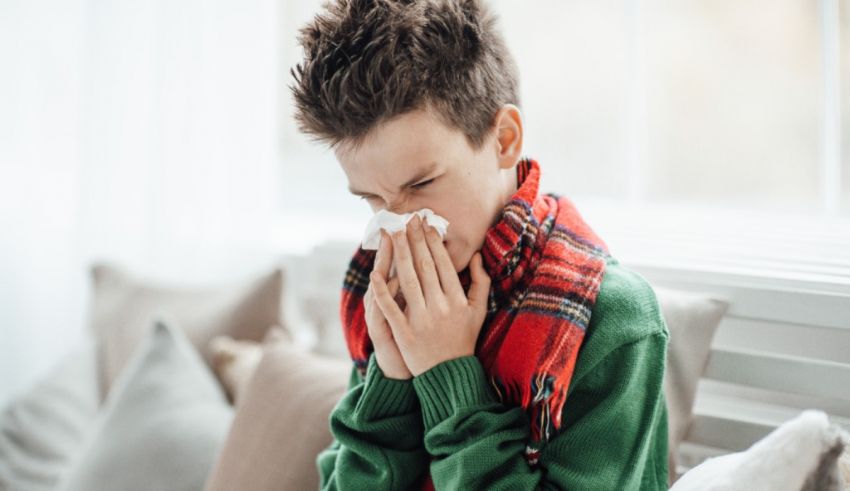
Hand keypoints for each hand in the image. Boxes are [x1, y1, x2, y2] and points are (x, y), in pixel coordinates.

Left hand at [369, 214, 490, 376]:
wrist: (448, 374)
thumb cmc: (464, 338)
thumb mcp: (479, 311)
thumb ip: (481, 282)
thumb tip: (476, 255)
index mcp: (457, 300)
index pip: (443, 264)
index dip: (433, 243)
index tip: (426, 225)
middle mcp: (440, 308)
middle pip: (424, 267)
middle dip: (415, 240)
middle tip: (408, 220)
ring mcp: (421, 320)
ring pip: (407, 281)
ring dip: (399, 255)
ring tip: (394, 234)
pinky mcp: (404, 333)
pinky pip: (390, 307)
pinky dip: (382, 290)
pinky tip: (375, 272)